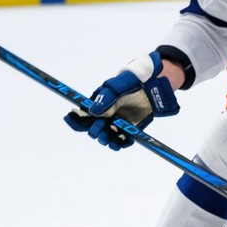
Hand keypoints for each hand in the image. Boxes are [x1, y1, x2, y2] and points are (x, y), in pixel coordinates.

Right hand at [64, 52, 179, 149]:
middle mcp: (106, 116)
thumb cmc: (131, 83)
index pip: (82, 116)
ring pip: (107, 136)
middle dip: (94, 130)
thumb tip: (93, 111)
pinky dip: (121, 143)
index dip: (76, 121)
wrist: (152, 86)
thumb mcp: (117, 88)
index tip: (74, 123)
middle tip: (99, 129)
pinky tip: (121, 142)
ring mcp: (117, 123)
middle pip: (94, 129)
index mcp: (98, 105)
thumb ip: (106, 99)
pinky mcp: (129, 129)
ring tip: (108, 139)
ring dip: (106, 139)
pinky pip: (123, 140)